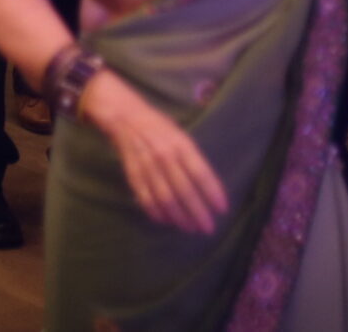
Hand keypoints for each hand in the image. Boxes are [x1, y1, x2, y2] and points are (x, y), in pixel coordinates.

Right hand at [84, 71, 228, 235]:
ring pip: (166, 198)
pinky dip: (157, 213)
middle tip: (208, 228)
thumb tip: (208, 187)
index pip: (200, 173)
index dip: (212, 193)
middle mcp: (165, 156)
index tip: (222, 209)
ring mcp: (147, 166)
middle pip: (185, 190)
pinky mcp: (133, 175)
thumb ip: (193, 158)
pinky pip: (146, 199)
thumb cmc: (160, 127)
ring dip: (180, 217)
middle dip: (198, 212)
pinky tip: (167, 221)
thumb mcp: (181, 136)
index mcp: (181, 144)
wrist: (125, 118)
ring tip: (190, 228)